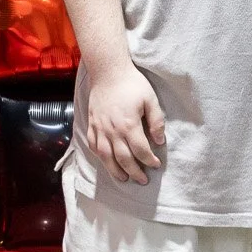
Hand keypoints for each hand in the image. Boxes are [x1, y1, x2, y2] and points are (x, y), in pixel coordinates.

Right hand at [81, 62, 166, 184]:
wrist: (108, 71)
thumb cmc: (131, 84)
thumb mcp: (150, 99)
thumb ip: (156, 121)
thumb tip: (160, 141)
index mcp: (129, 125)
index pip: (141, 151)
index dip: (150, 160)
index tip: (156, 165)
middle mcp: (112, 131)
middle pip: (123, 159)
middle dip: (134, 172)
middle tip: (142, 180)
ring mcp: (100, 128)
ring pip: (106, 157)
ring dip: (115, 170)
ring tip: (123, 178)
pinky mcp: (92, 124)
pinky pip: (93, 145)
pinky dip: (100, 156)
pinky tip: (106, 161)